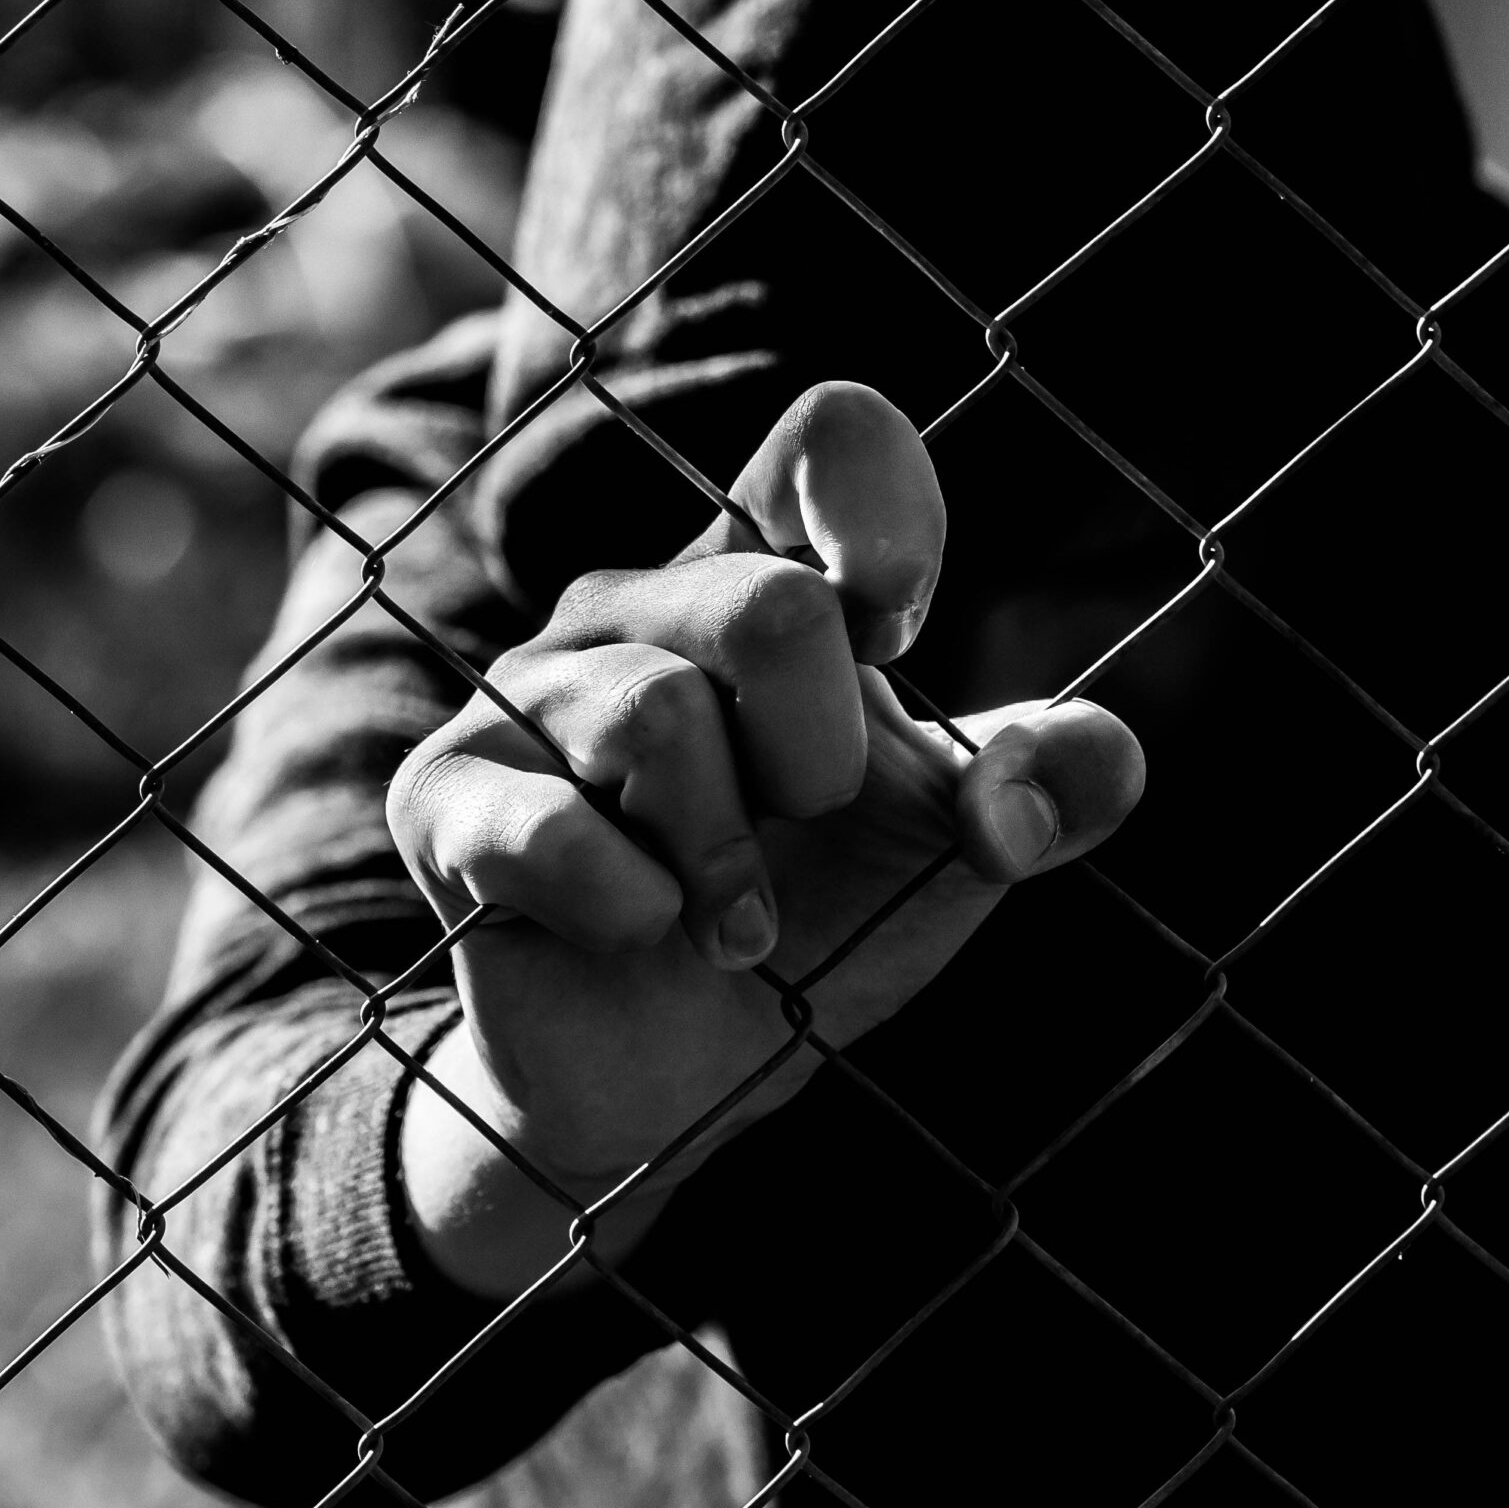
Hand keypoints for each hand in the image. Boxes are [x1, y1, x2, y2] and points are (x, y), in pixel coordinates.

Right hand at [389, 383, 1145, 1295]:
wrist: (682, 1074)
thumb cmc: (823, 917)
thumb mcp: (964, 845)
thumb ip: (1059, 783)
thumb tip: (1054, 780)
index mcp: (767, 575)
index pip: (833, 433)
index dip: (890, 519)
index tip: (901, 635)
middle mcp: (638, 604)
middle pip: (770, 606)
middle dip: (824, 759)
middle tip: (803, 825)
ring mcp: (527, 693)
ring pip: (657, 713)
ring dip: (731, 864)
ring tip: (732, 922)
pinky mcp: (449, 798)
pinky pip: (549, 829)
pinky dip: (633, 910)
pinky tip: (640, 933)